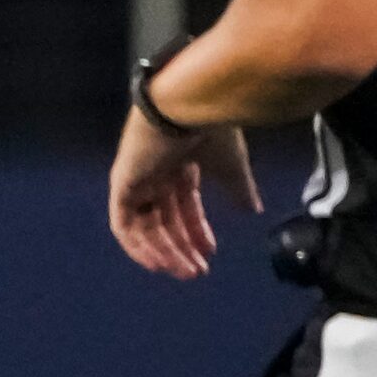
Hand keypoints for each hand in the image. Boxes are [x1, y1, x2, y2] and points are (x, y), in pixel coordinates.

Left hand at [108, 109, 260, 278]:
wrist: (188, 104)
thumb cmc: (211, 129)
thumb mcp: (230, 167)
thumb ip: (240, 190)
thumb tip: (254, 211)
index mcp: (181, 163)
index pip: (184, 205)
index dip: (196, 231)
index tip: (209, 253)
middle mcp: (157, 170)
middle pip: (164, 219)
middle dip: (180, 248)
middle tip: (196, 273)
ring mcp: (138, 176)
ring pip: (146, 225)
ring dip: (164, 251)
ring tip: (184, 272)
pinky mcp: (122, 182)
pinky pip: (123, 223)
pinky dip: (138, 245)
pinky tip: (158, 263)